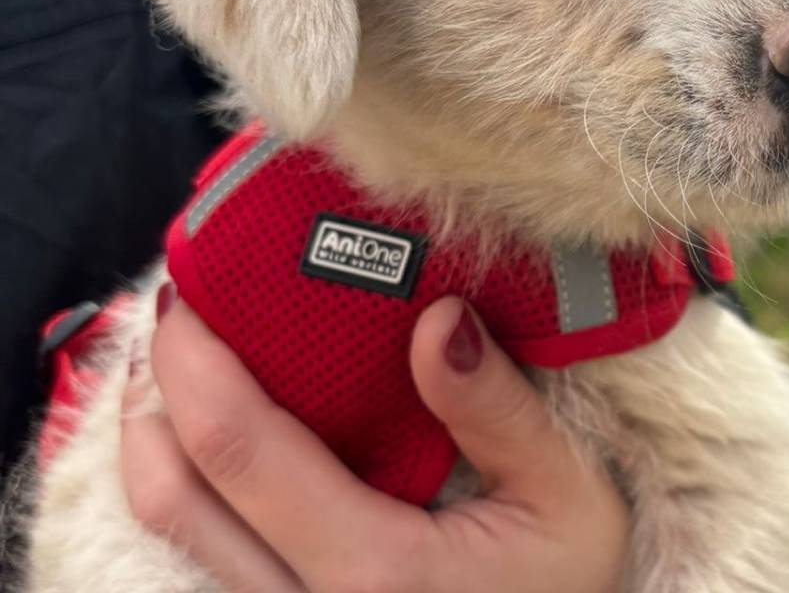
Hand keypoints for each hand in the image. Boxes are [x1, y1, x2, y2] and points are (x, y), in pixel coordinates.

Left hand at [120, 288, 629, 592]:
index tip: (192, 290)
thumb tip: (438, 317)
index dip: (195, 365)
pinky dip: (186, 482)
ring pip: (173, 529)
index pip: (241, 452)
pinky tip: (213, 432)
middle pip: (174, 497)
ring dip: (156, 438)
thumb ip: (497, 411)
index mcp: (376, 570)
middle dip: (155, 392)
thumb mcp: (569, 494)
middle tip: (176, 310)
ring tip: (179, 363)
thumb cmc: (567, 579)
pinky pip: (203, 550)